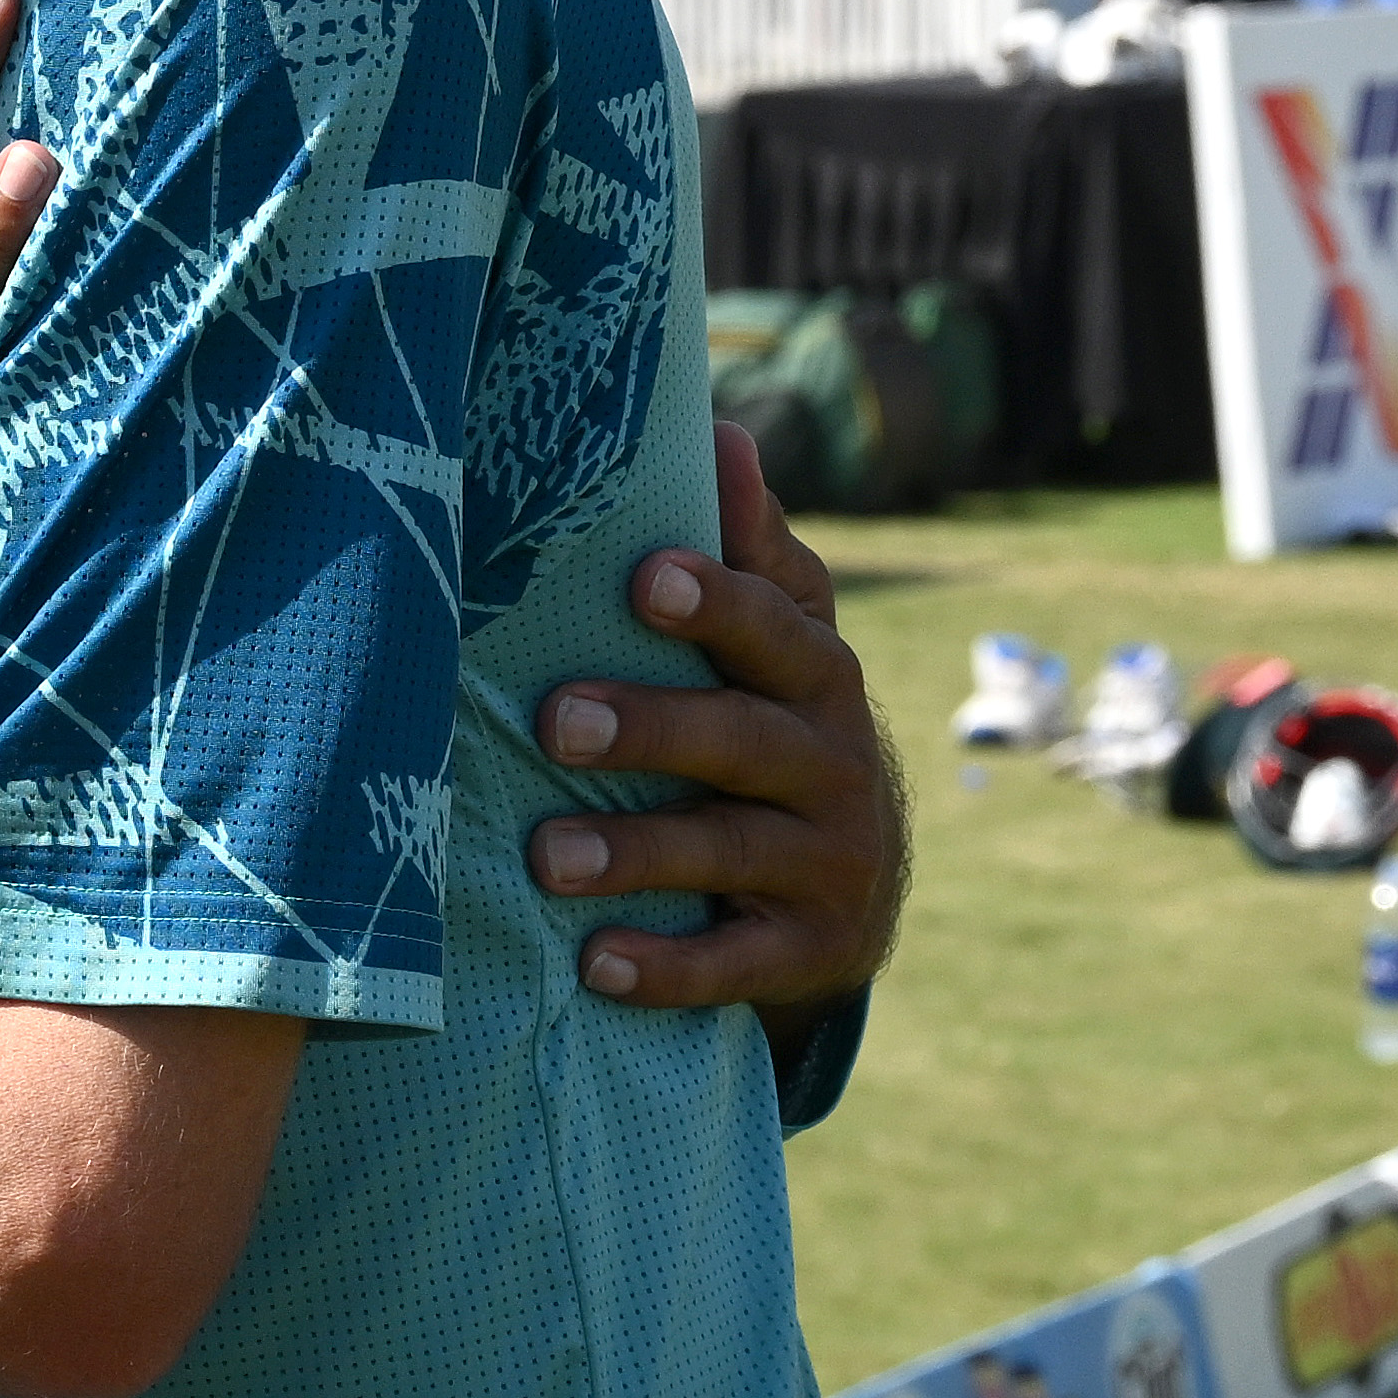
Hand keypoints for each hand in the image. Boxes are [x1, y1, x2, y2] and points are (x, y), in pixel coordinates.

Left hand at [526, 422, 904, 1050]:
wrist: (852, 892)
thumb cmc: (773, 727)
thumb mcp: (776, 647)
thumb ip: (749, 553)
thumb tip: (722, 430)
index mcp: (816, 672)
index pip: (776, 624)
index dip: (717, 598)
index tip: (643, 576)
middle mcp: (834, 760)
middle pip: (742, 736)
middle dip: (652, 725)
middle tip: (556, 720)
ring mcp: (828, 860)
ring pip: (728, 850)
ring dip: (636, 851)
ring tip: (545, 857)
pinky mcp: (811, 950)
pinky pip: (740, 964)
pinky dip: (670, 966)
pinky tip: (595, 962)